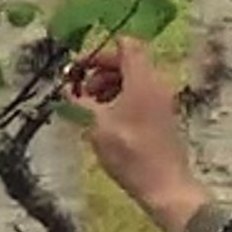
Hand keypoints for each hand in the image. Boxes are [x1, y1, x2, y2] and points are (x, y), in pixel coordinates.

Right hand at [67, 36, 209, 231]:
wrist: (165, 186)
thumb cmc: (130, 154)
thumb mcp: (97, 125)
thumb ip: (80, 101)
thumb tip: (67, 88)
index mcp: (143, 80)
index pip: (127, 45)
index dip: (101, 52)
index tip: (81, 68)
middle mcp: (157, 85)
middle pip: (129, 62)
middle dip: (101, 72)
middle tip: (81, 90)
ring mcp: (163, 102)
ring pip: (134, 81)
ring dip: (110, 87)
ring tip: (92, 108)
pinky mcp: (164, 118)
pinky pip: (142, 97)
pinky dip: (123, 100)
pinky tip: (108, 121)